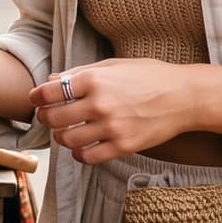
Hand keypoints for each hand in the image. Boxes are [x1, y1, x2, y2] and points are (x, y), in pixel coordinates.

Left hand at [29, 59, 198, 164]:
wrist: (184, 97)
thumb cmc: (149, 77)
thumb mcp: (113, 66)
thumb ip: (80, 73)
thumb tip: (51, 80)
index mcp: (94, 80)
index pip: (50, 92)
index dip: (37, 96)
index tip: (37, 99)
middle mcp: (100, 104)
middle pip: (55, 117)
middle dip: (47, 117)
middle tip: (50, 116)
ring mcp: (111, 127)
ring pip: (68, 139)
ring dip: (61, 136)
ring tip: (66, 131)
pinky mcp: (123, 146)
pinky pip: (88, 156)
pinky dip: (79, 154)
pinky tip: (82, 146)